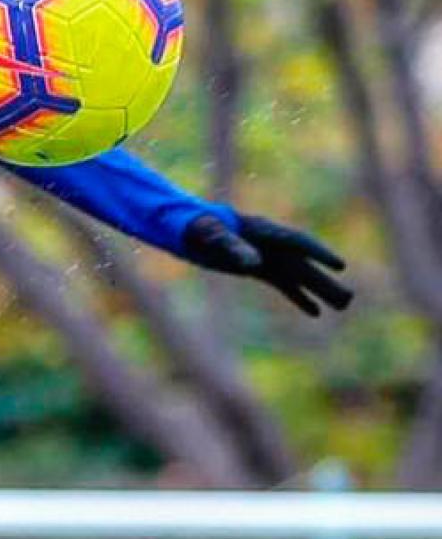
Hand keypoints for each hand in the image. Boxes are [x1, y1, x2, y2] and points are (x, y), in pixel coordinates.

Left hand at [182, 212, 352, 315]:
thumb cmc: (200, 226)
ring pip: (299, 275)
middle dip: (324, 281)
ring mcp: (268, 257)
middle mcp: (272, 245)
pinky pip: (285, 284)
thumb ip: (232, 246)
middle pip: (303, 264)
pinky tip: (316, 312)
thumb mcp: (214, 235)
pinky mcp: (260, 269)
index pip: (297, 242)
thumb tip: (254, 263)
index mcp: (264, 231)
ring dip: (319, 290)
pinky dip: (299, 297)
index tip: (339, 266)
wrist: (189, 228)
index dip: (318, 253)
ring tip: (343, 306)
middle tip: (348, 299)